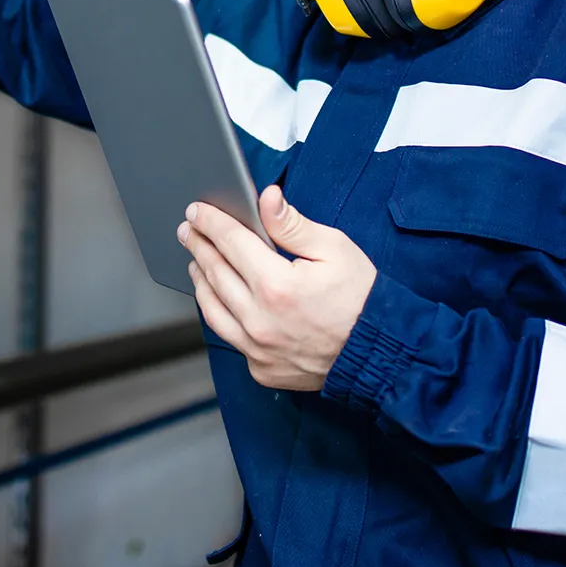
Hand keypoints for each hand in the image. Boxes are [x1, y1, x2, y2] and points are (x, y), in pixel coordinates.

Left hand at [180, 186, 376, 390]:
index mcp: (277, 285)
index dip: (211, 222)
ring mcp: (258, 349)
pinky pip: (229, 337)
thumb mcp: (334, 249)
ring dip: (200, 281)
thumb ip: (292, 225)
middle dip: (198, 246)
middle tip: (187, 230)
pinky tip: (219, 299)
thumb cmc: (361, 298)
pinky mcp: (261, 368)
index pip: (231, 243)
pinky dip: (219, 313)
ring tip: (196, 262)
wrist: (378, 352)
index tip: (196, 211)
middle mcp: (260, 320)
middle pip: (215, 274)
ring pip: (212, 309)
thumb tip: (266, 198)